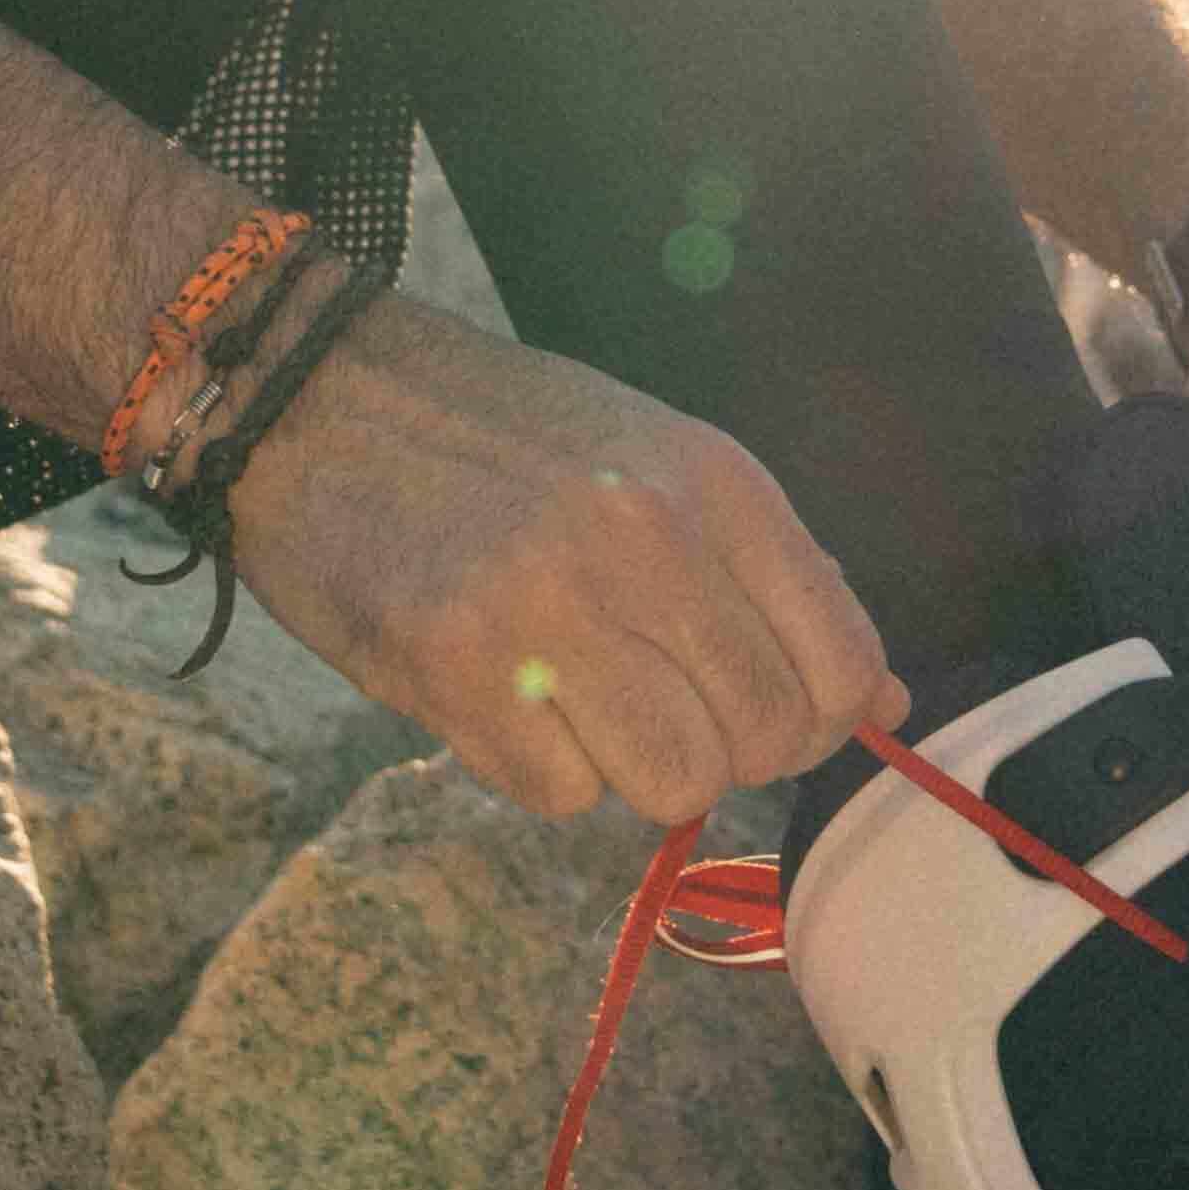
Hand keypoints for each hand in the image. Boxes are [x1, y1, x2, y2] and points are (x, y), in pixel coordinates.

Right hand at [225, 299, 902, 825]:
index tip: (759, 711)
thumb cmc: (494, 434)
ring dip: (631, 767)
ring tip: (574, 698)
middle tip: (651, 705)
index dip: (816, 721)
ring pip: (672, 784)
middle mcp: (646, 541)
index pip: (840, 666)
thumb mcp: (656, 460)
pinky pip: (558, 795)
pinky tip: (497, 694)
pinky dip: (536, 767)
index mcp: (713, 482)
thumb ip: (769, 575)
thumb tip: (880, 698)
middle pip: (763, 742)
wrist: (308, 394)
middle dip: (720, 750)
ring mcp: (549, 608)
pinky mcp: (453, 669)